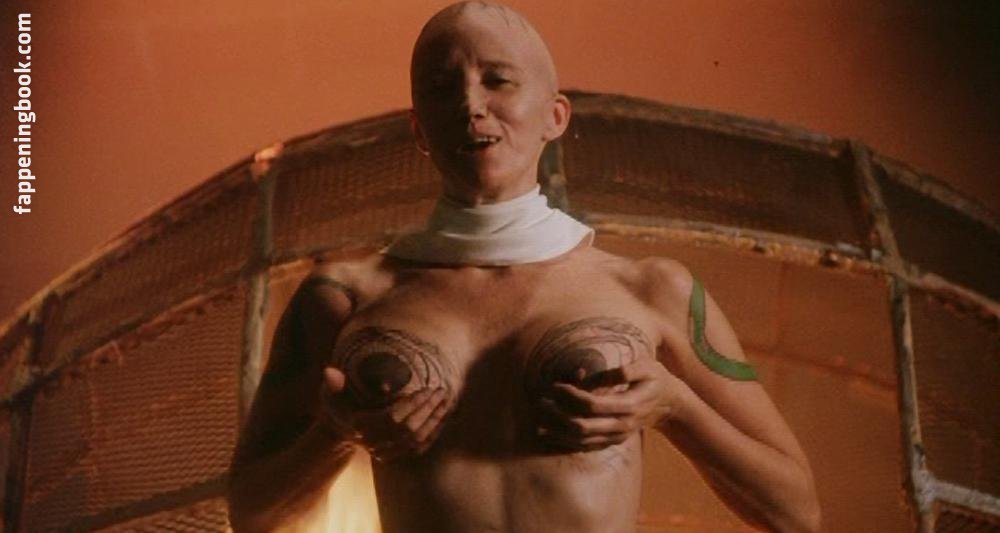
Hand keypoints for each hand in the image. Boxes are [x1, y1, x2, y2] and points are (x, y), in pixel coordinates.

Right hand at [320, 367, 452, 461]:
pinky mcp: (395, 455)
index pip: (391, 418)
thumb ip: (334, 383)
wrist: (341, 429)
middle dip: (426, 410)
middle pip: (407, 429)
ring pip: (415, 440)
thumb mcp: (332, 393)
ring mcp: (384, 451)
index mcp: (359, 426)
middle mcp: (372, 442)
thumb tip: (329, 371)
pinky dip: (433, 433)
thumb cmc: (338, 404)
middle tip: (440, 391)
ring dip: (433, 420)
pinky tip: (442, 417)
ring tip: (445, 401)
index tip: (425, 389)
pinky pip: (419, 448)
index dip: (410, 404)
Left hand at [535, 357, 683, 450]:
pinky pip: (587, 447)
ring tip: (538, 420)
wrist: (668, 403)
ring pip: (582, 440)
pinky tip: (548, 435)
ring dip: (558, 431)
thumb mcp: (647, 366)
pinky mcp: (612, 441)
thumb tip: (602, 375)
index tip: (556, 386)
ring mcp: (617, 436)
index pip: (592, 405)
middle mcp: (622, 425)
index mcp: (629, 405)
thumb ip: (626, 370)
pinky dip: (566, 442)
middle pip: (583, 426)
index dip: (571, 396)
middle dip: (558, 416)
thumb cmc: (654, 378)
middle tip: (541, 402)